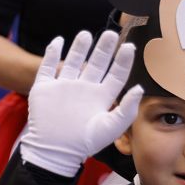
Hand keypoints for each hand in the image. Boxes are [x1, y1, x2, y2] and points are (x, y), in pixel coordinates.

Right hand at [19, 30, 143, 176]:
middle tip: (111, 33)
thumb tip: (139, 88)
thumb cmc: (85, 142)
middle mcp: (84, 89)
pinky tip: (58, 41)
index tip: (129, 46)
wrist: (55, 151)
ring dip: (80, 47)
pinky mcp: (45, 88)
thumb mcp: (111, 127)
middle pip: (97, 63)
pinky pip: (48, 67)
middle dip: (103, 48)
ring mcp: (64, 87)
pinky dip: (52, 53)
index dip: (123, 61)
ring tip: (86, 34)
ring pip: (74, 61)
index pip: (116, 74)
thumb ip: (127, 109)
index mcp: (101, 97)